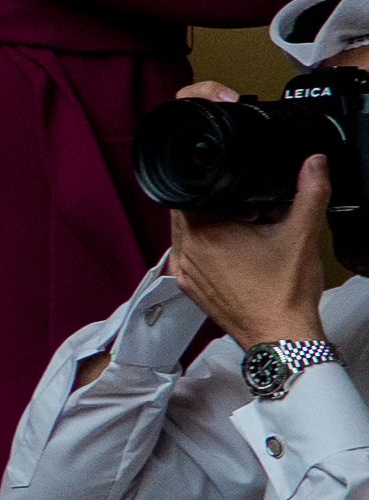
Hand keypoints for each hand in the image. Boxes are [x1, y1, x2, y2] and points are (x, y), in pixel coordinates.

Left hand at [166, 156, 335, 351]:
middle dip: (215, 206)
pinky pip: (190, 257)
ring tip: (245, 232)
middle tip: (247, 213)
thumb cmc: (284, 293)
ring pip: (188, 235)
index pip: (187, 192)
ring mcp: (184, 272)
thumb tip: (314, 163)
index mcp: (203, 234)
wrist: (280, 337)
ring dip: (211, 228)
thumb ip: (310, 192)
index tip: (236, 192)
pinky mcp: (190, 288)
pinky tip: (238, 255)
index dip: (212, 186)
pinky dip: (209, 250)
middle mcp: (185, 252)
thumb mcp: (302, 234)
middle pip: (187, 213)